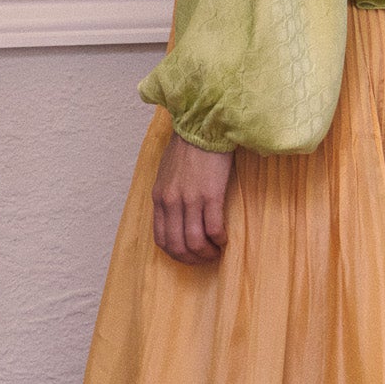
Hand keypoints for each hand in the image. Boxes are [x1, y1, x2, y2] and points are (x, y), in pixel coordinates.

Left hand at [152, 133, 233, 263]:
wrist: (202, 125)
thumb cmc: (187, 146)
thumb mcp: (167, 173)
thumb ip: (168, 195)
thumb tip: (175, 217)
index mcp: (159, 197)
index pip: (161, 239)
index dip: (176, 254)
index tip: (189, 255)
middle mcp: (171, 202)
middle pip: (177, 245)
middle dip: (192, 258)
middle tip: (206, 258)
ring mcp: (190, 199)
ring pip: (194, 242)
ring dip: (207, 253)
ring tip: (216, 250)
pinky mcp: (210, 194)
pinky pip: (213, 229)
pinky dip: (220, 240)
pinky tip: (225, 238)